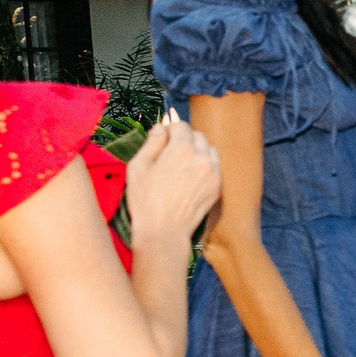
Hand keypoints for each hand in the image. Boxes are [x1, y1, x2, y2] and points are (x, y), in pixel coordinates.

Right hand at [124, 113, 221, 249]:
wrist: (164, 231)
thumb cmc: (145, 199)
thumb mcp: (138, 166)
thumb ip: (152, 142)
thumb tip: (161, 127)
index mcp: (181, 149)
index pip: (181, 125)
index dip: (169, 129)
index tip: (162, 137)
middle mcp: (201, 157)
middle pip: (197, 136)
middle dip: (184, 139)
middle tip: (170, 152)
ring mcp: (213, 173)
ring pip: (209, 150)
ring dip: (197, 151)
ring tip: (181, 164)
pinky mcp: (218, 187)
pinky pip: (214, 167)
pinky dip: (205, 166)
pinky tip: (190, 177)